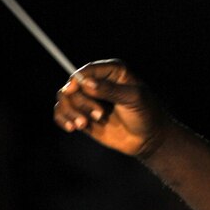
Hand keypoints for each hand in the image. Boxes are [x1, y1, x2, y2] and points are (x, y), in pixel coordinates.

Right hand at [52, 59, 167, 156]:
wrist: (148, 138)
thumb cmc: (146, 114)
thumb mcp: (133, 99)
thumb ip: (111, 90)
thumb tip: (86, 83)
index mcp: (113, 71)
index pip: (88, 70)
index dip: (77, 79)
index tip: (73, 90)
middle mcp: (97, 82)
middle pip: (73, 86)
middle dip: (81, 102)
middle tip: (99, 115)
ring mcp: (88, 99)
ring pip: (64, 99)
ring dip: (71, 112)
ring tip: (84, 125)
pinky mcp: (82, 114)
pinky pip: (61, 112)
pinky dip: (62, 119)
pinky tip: (72, 128)